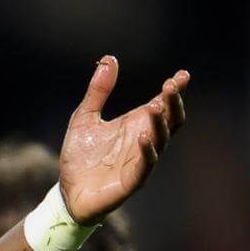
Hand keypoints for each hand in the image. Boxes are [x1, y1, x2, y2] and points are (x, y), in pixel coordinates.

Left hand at [58, 58, 189, 221]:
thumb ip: (98, 91)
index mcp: (136, 124)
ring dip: (159, 122)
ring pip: (160, 140)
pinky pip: (145, 165)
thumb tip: (110, 58)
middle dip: (173, 103)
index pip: (163, 105)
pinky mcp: (131, 181)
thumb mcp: (85, 117)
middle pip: (170, 120)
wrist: (67, 191)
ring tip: (154, 106)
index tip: (181, 75)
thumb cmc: (80, 156)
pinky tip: (144, 135)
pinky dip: (147, 150)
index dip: (175, 91)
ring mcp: (140, 161)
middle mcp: (144, 141)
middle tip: (171, 86)